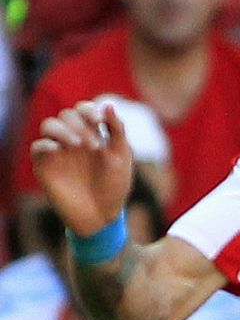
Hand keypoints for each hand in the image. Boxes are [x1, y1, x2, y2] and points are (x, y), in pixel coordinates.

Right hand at [30, 100, 134, 237]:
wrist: (101, 215)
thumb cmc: (114, 185)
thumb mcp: (122, 157)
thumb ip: (117, 130)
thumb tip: (108, 104)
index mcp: (93, 133)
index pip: (84, 110)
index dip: (89, 110)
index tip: (99, 121)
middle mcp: (73, 138)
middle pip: (67, 115)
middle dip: (81, 125)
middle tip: (95, 146)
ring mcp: (59, 151)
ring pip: (49, 125)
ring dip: (64, 130)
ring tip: (77, 144)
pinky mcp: (45, 165)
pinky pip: (38, 146)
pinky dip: (47, 144)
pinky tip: (60, 150)